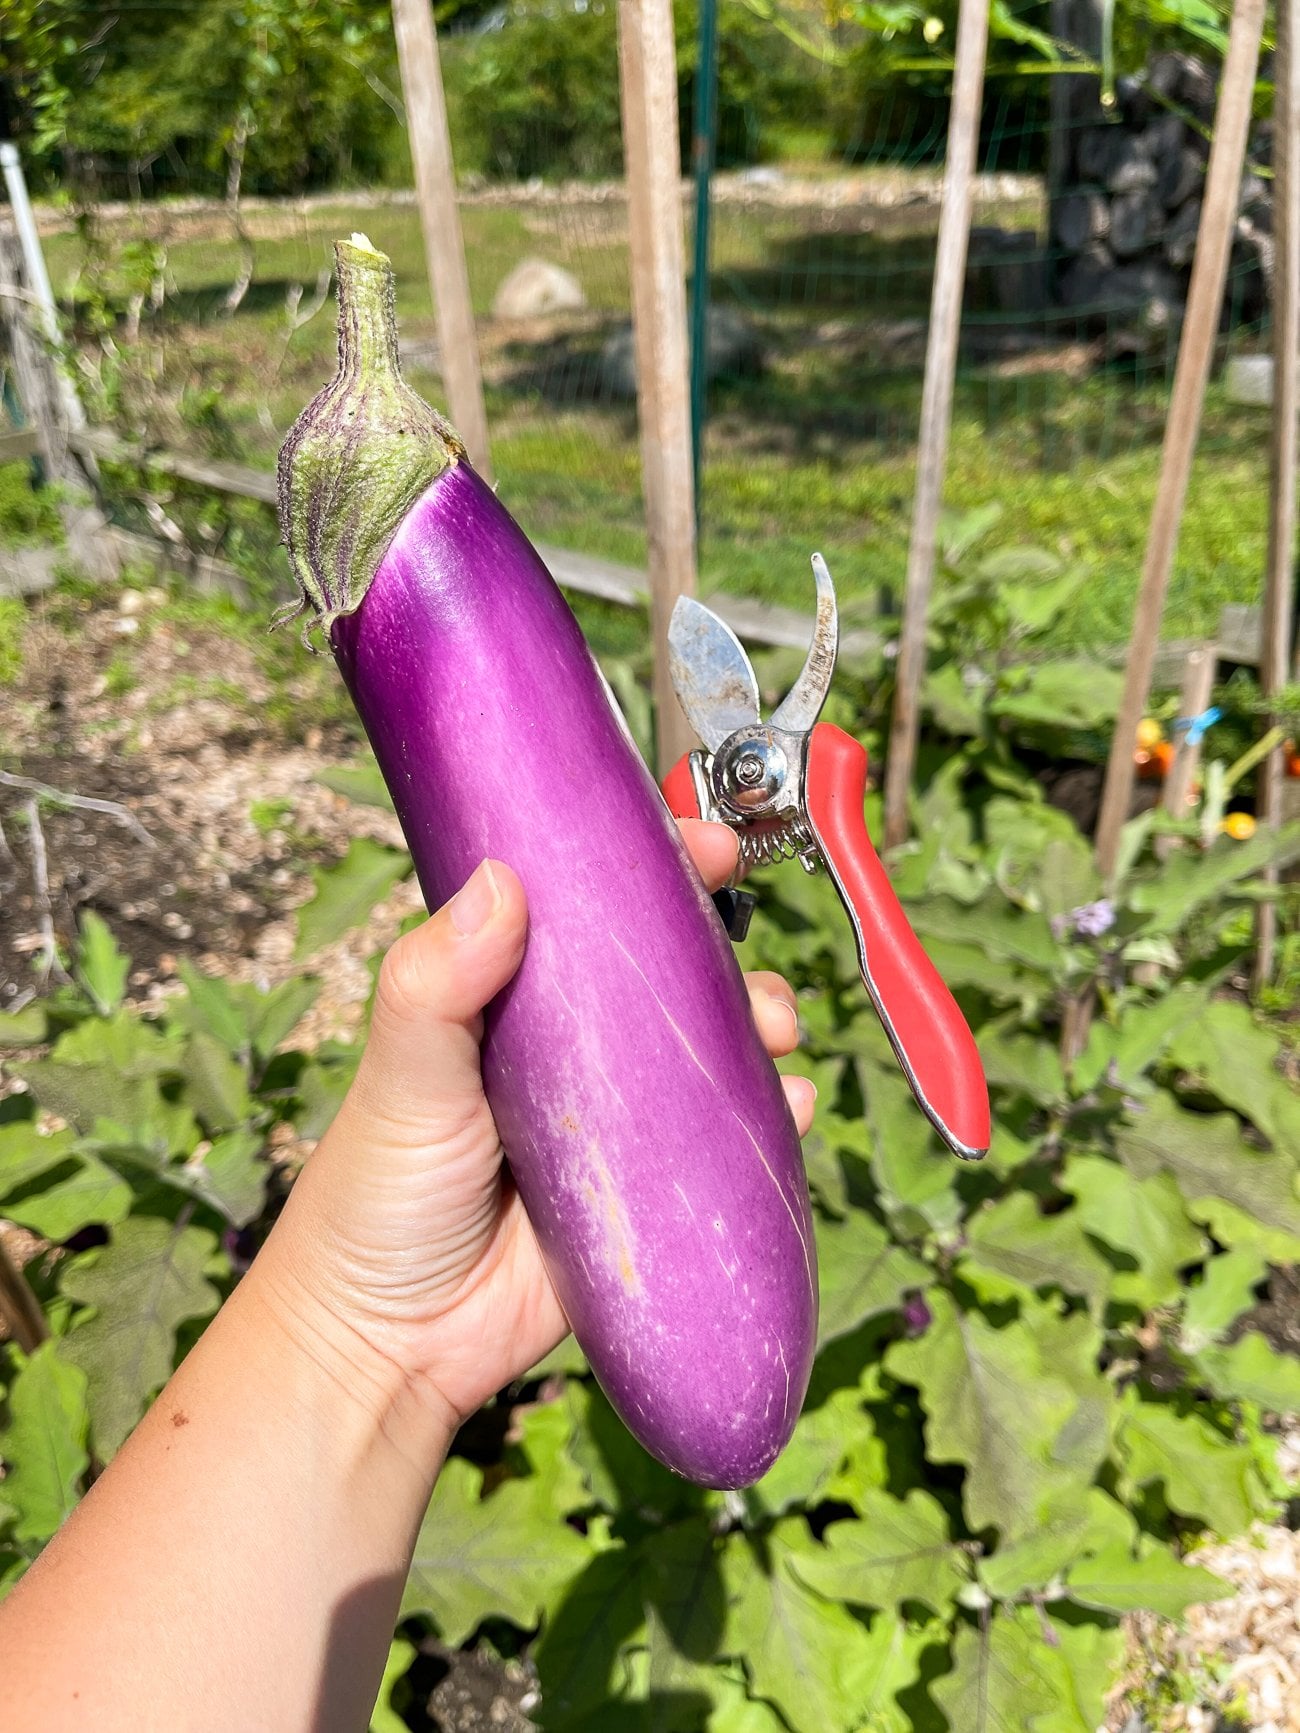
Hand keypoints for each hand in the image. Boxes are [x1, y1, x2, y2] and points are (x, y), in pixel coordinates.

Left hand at [260, 821, 813, 1432]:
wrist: (395, 1345)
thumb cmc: (375, 1196)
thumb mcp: (402, 1075)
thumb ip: (436, 983)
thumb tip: (499, 881)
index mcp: (514, 997)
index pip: (594, 910)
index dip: (654, 868)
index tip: (703, 844)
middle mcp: (577, 1048)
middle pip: (672, 971)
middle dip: (724, 944)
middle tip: (741, 940)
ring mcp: (622, 1118)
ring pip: (714, 1047)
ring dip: (760, 1021)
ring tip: (773, 1029)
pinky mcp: (656, 1189)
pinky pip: (732, 1141)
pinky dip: (774, 1116)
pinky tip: (790, 1105)